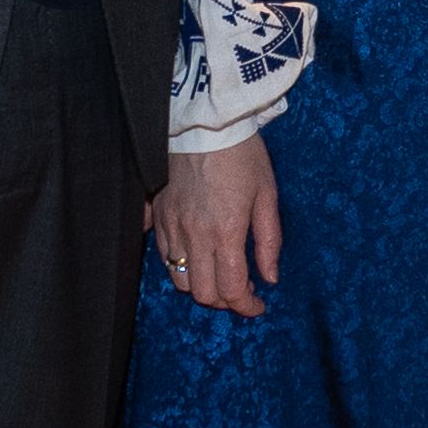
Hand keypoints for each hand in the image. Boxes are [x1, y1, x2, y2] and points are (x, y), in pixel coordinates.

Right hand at [153, 137, 281, 316]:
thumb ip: (269, 242)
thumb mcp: (267, 196)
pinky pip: (163, 254)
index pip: (230, 290)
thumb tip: (270, 278)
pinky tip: (197, 253)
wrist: (206, 120)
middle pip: (201, 293)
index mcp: (224, 233)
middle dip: (224, 301)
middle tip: (241, 290)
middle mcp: (193, 235)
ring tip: (219, 271)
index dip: (246, 307)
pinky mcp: (156, 213)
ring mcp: (170, 225)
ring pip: (179, 278)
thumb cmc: (242, 154)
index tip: (257, 306)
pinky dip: (180, 264)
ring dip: (201, 284)